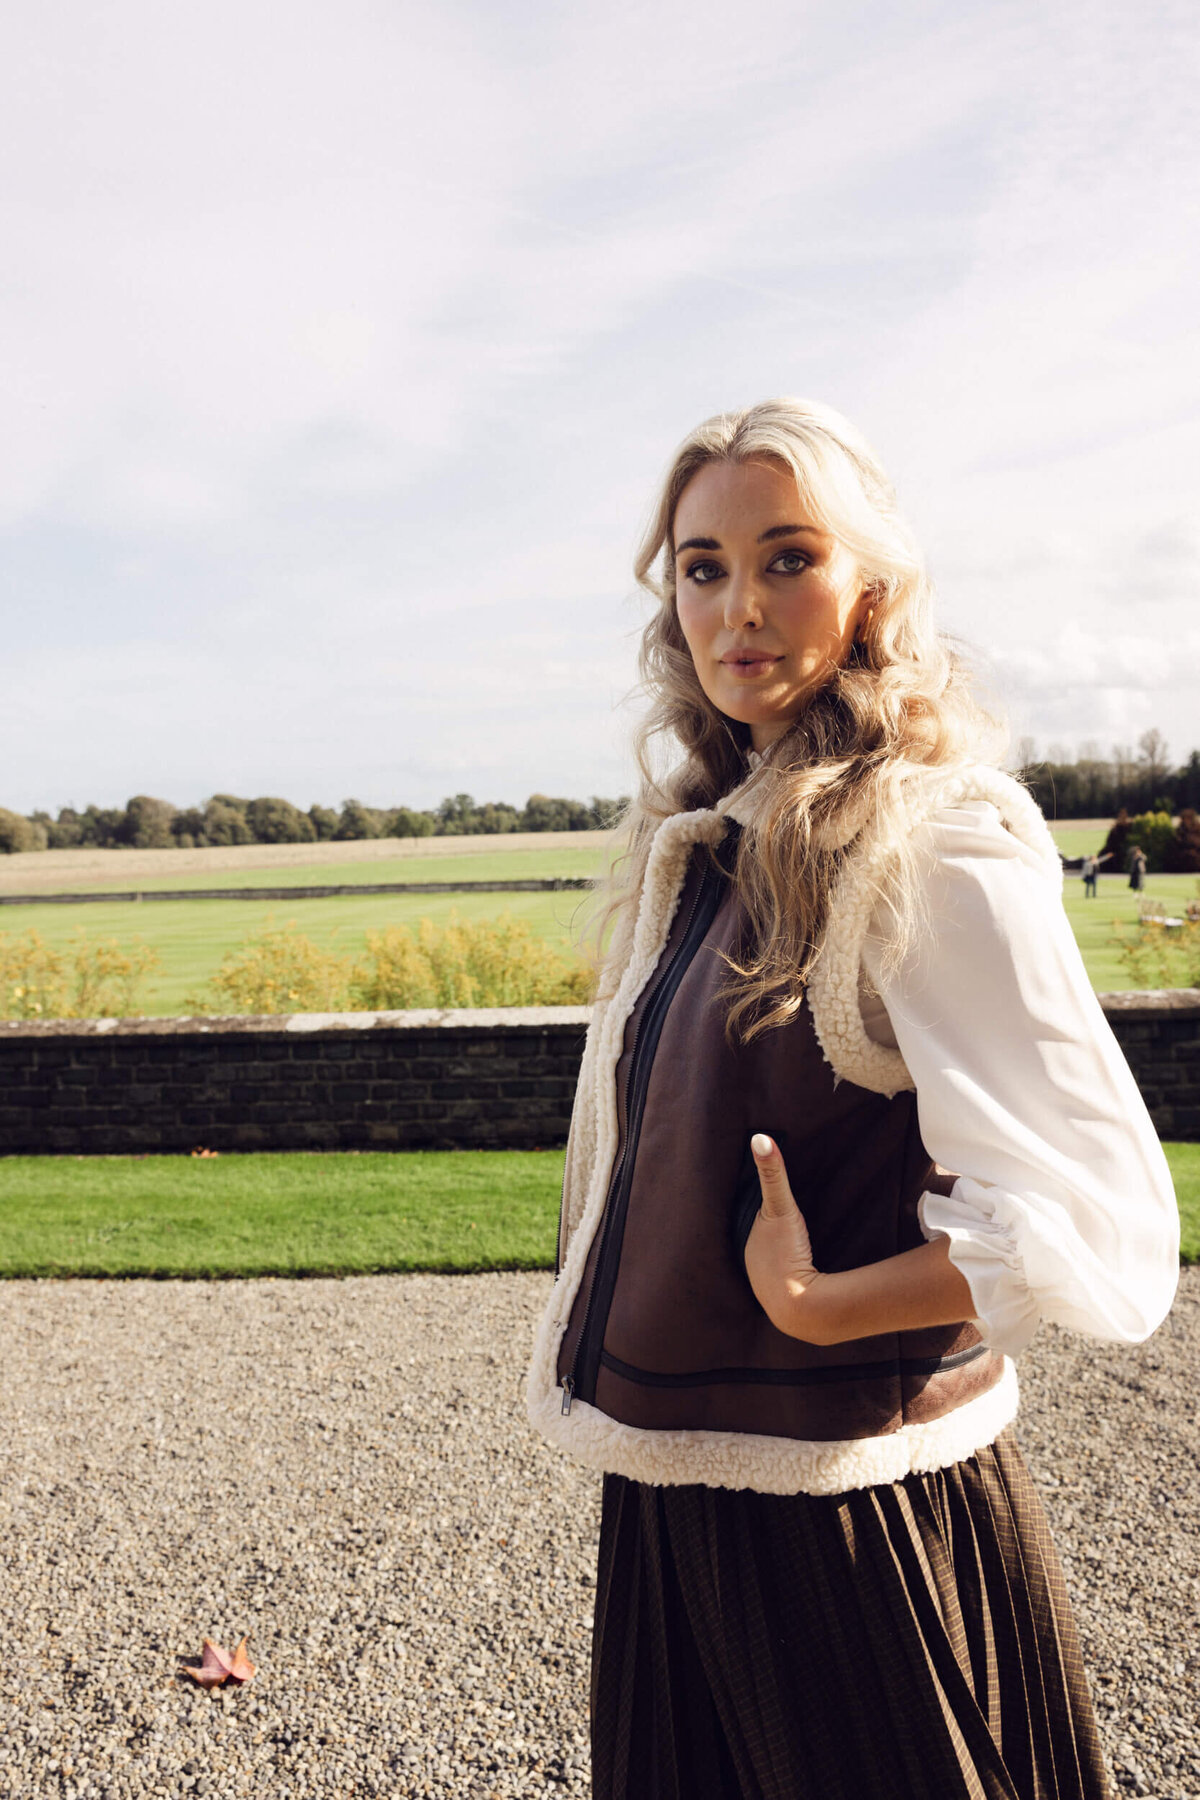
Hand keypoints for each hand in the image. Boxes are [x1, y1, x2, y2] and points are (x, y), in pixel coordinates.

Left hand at [742, 1133, 830, 1342]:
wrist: (802, 1307)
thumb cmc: (785, 1255)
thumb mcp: (780, 1208)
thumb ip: (773, 1174)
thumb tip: (760, 1137)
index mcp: (747, 1246)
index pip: (750, 1224)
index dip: (756, 1213)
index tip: (762, 1204)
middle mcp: (753, 1270)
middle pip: (759, 1246)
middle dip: (765, 1238)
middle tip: (776, 1226)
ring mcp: (769, 1289)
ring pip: (772, 1268)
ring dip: (778, 1260)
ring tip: (786, 1250)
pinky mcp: (790, 1304)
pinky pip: (788, 1284)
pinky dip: (791, 1277)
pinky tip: (799, 1276)